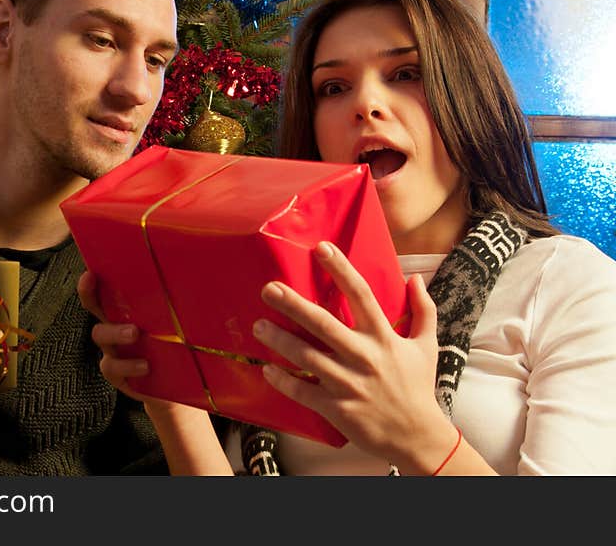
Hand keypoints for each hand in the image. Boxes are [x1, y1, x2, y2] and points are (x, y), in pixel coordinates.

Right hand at [77, 271, 177, 410]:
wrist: (178, 388)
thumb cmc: (180, 349)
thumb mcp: (183, 325)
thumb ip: (187, 306)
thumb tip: (209, 280)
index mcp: (129, 312)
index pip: (108, 290)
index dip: (94, 279)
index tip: (91, 270)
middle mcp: (116, 328)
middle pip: (94, 307)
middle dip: (89, 294)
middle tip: (95, 283)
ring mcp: (115, 351)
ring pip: (101, 336)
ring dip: (115, 332)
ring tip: (135, 333)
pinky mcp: (118, 376)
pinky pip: (112, 367)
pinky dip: (127, 365)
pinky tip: (145, 366)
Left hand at [252, 241, 454, 472]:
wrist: (417, 438)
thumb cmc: (418, 388)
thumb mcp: (427, 346)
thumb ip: (423, 310)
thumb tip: (415, 277)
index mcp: (384, 338)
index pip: (362, 295)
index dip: (341, 269)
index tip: (321, 247)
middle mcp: (364, 357)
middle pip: (324, 324)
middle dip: (294, 305)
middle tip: (269, 288)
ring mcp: (348, 384)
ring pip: (307, 357)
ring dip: (280, 341)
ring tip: (258, 325)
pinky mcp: (336, 409)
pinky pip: (303, 391)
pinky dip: (284, 381)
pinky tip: (266, 369)